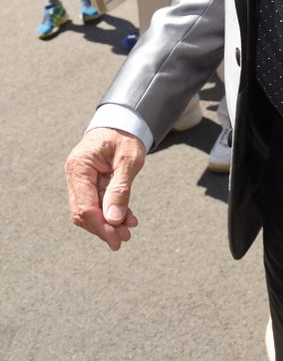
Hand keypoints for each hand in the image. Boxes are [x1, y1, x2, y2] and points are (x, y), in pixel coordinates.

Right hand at [65, 128, 145, 251]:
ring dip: (108, 222)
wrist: (124, 121)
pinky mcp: (89, 181)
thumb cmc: (126, 135)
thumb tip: (114, 219)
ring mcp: (80, 178)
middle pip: (84, 211)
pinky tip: (127, 219)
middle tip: (124, 239)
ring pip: (89, 209)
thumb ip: (120, 188)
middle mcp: (75, 174)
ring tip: (127, 232)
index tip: (116, 239)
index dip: (100, 225)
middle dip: (104, 228)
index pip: (85, 205)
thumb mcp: (129, 160)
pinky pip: (97, 201)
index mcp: (80, 166)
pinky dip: (111, 211)